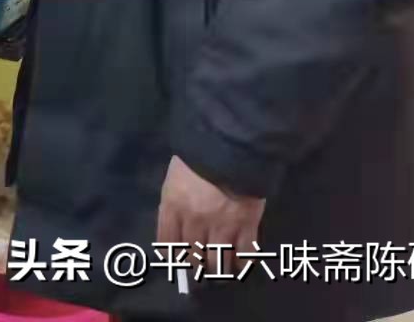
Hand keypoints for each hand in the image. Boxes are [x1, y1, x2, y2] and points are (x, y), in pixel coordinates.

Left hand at [156, 155, 265, 278]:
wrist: (231, 144)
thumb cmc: (198, 157)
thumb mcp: (176, 177)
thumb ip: (175, 202)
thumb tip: (177, 225)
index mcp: (173, 206)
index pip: (167, 242)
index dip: (172, 255)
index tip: (177, 260)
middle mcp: (194, 220)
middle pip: (193, 256)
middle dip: (196, 265)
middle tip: (201, 266)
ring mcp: (221, 225)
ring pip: (217, 261)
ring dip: (218, 269)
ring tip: (220, 269)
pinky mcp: (247, 225)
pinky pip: (245, 255)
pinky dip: (243, 264)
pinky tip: (241, 265)